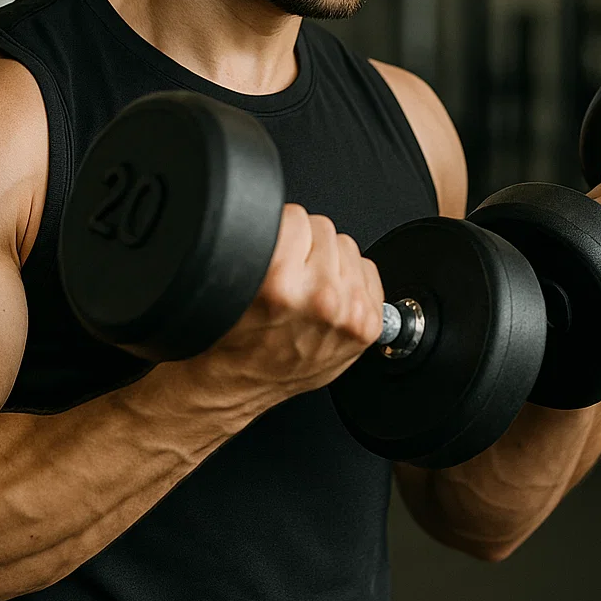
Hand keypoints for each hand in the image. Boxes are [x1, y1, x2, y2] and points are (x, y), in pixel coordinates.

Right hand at [187, 204, 384, 404]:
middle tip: (288, 275)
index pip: (296, 217)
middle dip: (305, 246)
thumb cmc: (232, 339)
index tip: (275, 249)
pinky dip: (351, 280)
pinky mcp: (367, 325)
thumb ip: (260, 243)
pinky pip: (368, 270)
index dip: (282, 231)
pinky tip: (329, 298)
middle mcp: (320, 298)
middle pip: (323, 228)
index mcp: (279, 283)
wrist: (239, 384)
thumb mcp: (232, 282)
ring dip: (329, 262)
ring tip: (307, 289)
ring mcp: (348, 313)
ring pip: (347, 246)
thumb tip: (281, 216)